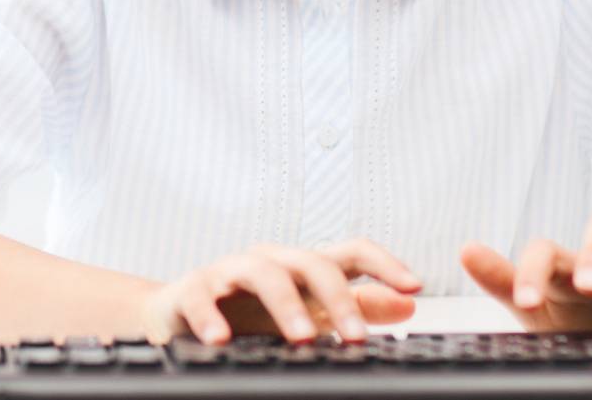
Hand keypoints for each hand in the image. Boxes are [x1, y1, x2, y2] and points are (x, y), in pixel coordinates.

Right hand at [138, 238, 422, 345]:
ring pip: (263, 273)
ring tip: (302, 339)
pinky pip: (202, 297)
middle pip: (311, 262)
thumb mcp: (308, 313)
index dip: (385, 264)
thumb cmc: (249, 312)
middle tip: (356, 337)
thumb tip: (407, 304)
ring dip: (285, 306)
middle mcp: (270, 261)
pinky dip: (212, 316)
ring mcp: (229, 272)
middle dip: (339, 299)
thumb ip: (358, 308)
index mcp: (301, 267)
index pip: (351, 252)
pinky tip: (222, 338)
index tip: (415, 286)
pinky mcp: (192, 289)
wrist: (177, 315)